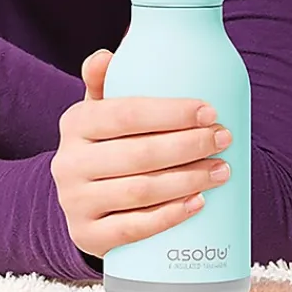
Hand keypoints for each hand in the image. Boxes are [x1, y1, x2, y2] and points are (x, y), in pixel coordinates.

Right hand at [51, 49, 232, 258]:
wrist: (82, 197)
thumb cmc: (105, 142)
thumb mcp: (100, 109)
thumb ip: (105, 80)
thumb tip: (107, 55)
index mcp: (75, 122)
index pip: (126, 114)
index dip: (171, 113)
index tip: (210, 112)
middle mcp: (68, 162)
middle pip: (138, 154)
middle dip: (189, 146)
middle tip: (223, 139)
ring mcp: (75, 203)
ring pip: (140, 192)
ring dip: (187, 180)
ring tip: (221, 170)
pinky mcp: (87, 236)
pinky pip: (132, 229)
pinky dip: (169, 216)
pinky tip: (198, 203)